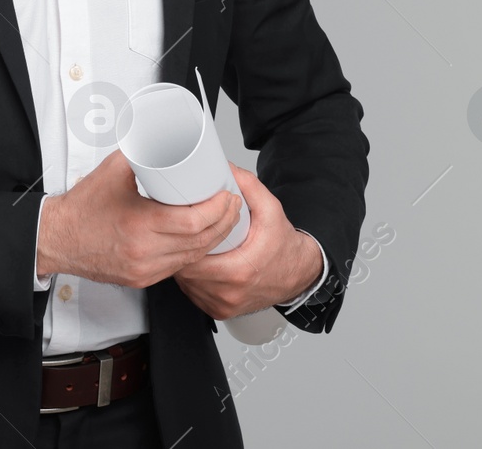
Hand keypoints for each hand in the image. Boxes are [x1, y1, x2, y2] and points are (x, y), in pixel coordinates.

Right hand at [36, 149, 243, 289]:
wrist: (57, 239)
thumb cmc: (81, 208)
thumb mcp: (114, 170)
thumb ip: (142, 151)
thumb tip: (163, 136)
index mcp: (139, 224)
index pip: (193, 223)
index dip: (217, 210)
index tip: (226, 196)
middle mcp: (144, 251)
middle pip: (200, 242)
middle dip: (223, 223)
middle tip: (232, 205)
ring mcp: (144, 269)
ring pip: (192, 259)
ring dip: (213, 240)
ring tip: (223, 220)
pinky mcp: (141, 279)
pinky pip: (178, 268)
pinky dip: (194, 253)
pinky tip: (201, 240)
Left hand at [172, 163, 322, 319]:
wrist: (298, 273)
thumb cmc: (283, 246)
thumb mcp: (271, 210)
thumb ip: (249, 186)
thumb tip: (227, 169)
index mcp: (240, 270)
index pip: (193, 260)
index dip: (184, 243)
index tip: (185, 230)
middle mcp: (230, 293)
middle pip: (186, 273)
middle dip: (183, 252)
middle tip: (186, 236)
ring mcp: (224, 305)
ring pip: (187, 285)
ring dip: (187, 267)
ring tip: (193, 249)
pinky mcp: (221, 312)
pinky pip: (195, 295)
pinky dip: (194, 281)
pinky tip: (201, 266)